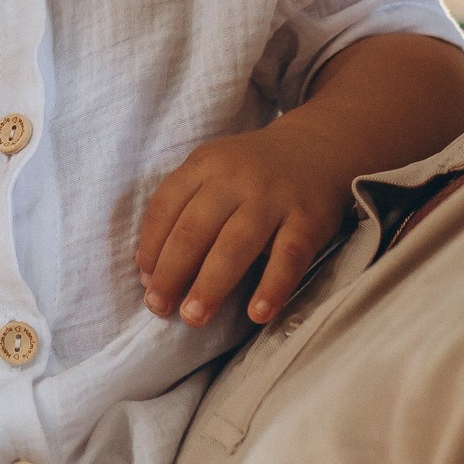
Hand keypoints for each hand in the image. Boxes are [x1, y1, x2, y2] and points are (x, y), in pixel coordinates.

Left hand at [135, 116, 354, 326]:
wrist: (317, 146)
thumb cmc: (251, 170)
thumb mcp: (213, 170)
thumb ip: (183, 209)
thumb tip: (150, 271)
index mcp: (205, 164)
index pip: (166, 206)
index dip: (151, 245)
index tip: (145, 281)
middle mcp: (235, 178)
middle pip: (195, 230)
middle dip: (172, 273)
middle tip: (160, 308)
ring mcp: (273, 198)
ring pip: (235, 246)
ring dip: (211, 285)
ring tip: (194, 317)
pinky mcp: (308, 220)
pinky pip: (288, 258)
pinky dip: (272, 287)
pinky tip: (257, 314)